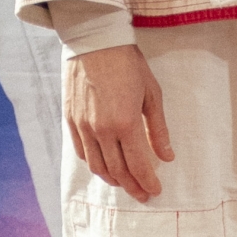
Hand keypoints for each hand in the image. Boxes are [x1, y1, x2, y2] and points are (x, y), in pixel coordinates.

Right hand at [64, 44, 173, 200]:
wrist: (95, 42)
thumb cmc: (128, 64)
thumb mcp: (152, 94)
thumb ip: (158, 129)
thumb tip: (167, 157)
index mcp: (125, 123)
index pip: (137, 165)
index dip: (147, 182)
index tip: (155, 190)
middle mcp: (101, 130)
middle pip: (116, 171)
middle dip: (132, 186)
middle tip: (143, 194)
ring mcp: (82, 126)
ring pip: (96, 166)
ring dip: (112, 180)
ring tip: (124, 183)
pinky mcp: (70, 120)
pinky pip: (81, 152)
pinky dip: (94, 164)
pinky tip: (104, 166)